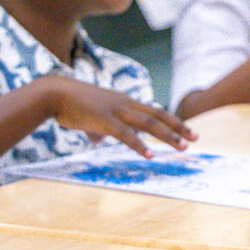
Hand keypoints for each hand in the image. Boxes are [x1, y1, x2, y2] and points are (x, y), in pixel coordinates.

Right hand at [45, 77, 196, 157]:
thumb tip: (98, 140)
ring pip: (148, 123)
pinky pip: (126, 135)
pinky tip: (150, 155)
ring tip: (182, 146)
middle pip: (157, 115)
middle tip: (195, 138)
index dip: (171, 121)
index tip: (186, 130)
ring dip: (167, 135)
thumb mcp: (88, 116)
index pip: (153, 111)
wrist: (54, 93)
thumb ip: (97, 129)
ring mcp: (115, 111)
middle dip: (178, 127)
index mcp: (122, 101)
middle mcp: (124, 103)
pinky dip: (140, 145)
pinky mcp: (104, 121)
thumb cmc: (68, 103)